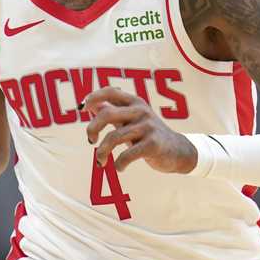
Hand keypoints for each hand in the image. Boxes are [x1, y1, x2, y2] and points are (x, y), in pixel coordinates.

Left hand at [82, 87, 197, 173]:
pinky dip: (119, 164)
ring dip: (102, 152)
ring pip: (113, 138)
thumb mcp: (131, 119)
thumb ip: (113, 111)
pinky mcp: (152, 144)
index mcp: (135, 102)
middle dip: (92, 129)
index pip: (110, 91)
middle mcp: (141, 111)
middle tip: (91, 140)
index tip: (83, 108)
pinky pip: (127, 155)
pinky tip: (119, 168)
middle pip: (106, 114)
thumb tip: (91, 104)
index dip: (93, 97)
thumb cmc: (148, 134)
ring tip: (101, 161)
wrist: (177, 150)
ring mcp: (148, 127)